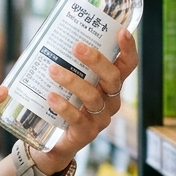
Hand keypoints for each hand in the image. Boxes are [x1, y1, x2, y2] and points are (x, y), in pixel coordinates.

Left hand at [34, 29, 139, 175]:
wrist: (50, 143)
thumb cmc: (61, 103)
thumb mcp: (66, 81)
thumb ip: (64, 61)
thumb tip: (47, 34)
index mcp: (109, 84)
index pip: (127, 65)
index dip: (128, 49)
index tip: (121, 31)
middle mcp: (110, 100)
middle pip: (113, 78)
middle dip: (96, 61)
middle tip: (76, 47)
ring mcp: (100, 118)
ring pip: (93, 97)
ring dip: (73, 81)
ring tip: (53, 70)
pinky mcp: (86, 133)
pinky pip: (78, 118)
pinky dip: (64, 106)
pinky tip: (51, 97)